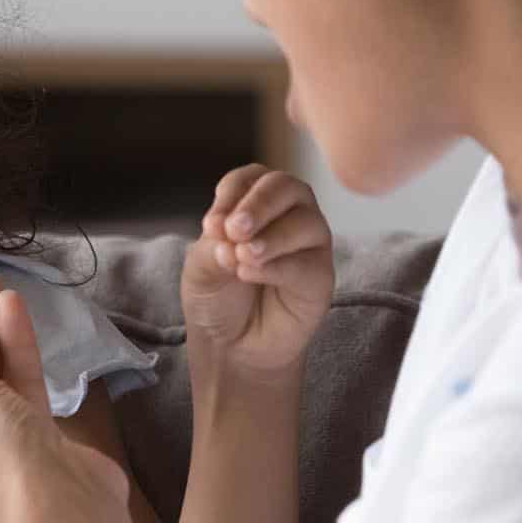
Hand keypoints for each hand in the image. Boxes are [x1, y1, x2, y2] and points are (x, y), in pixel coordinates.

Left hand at [182, 165, 334, 382]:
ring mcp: (310, 243)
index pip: (250, 178)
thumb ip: (215, 246)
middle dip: (258, 205)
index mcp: (256, 201)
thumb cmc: (218, 295)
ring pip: (304, 223)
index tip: (211, 225)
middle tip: (233, 230)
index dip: (231, 195)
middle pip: (285, 187)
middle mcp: (289, 213)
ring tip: (241, 256)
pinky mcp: (321, 277)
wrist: (230, 344)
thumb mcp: (201, 266)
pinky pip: (306, 264)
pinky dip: (276, 266)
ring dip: (271, 237)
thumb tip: (231, 237)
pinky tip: (249, 274)